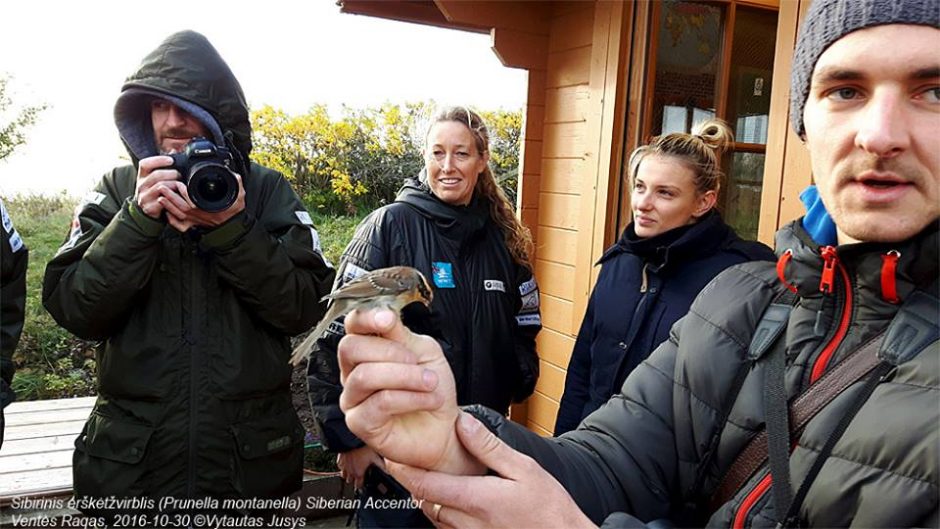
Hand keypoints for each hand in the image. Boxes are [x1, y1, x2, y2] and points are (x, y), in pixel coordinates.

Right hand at [134, 155, 179, 218]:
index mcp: (142, 176)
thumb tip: (173, 151)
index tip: (171, 160)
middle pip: (157, 175)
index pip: (145, 164)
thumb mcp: (155, 179)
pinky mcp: (150, 207)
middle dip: (172, 174)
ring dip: (174, 185)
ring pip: (161, 186)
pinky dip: (173, 197)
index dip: (158, 160)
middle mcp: (141, 186)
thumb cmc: (155, 193)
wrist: (147, 212)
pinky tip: (178, 196)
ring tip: (181, 185)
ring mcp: (144, 197)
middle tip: (180, 175)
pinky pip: (163, 200)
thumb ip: (162, 167)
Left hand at [157, 173, 245, 232]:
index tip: (179, 184)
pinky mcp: (193, 225)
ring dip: (167, 205)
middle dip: (170, 196)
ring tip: (160, 196)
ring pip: (178, 215)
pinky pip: (179, 225)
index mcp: (209, 207)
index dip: (184, 192)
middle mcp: (200, 215)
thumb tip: (234, 175)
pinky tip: (166, 212)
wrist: (234, 226)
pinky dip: (171, 220)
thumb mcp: (239, 195)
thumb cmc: (234, 211)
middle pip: (180, 207)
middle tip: (162, 186)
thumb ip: (236, 183)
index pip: (193, 201)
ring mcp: (195, 221)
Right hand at [336, 445, 385, 488]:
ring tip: (353, 471)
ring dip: (348, 474)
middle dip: (354, 480)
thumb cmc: (364, 447)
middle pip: (350, 481)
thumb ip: (382, 466)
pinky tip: (348, 462)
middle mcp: (350, 471)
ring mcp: (343, 465)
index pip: (358, 486)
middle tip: (359, 477)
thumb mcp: (376, 457)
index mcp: (358, 473)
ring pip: (343, 475)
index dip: (361, 486)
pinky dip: (343, 466)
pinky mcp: (339, 459)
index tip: (363, 484)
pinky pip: (340, 466)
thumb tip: (388, 472)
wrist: (352, 438)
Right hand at [338, 309, 478, 474]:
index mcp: (367, 349)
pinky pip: (379, 403)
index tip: (387, 320)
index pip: (352, 325)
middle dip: (391, 352)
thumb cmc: (432, 388)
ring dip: (406, 377)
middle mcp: (353, 372)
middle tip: (419, 363)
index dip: (366, 319)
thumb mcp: (424, 351)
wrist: (444, 426)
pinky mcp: (359, 423)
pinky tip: (429, 400)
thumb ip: (401, 334)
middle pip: (351, 348)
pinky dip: (410, 398)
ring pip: (365, 376)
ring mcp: (353, 398)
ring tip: (430, 383)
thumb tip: (384, 316)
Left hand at [387, 412, 595, 528]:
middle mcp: (467, 523)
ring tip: (425, 476)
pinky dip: (441, 512)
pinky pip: (447, 528)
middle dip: (413, 481)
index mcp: (476, 499)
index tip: (392, 456)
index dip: (404, 470)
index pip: (426, 485)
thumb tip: (463, 423)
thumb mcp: (524, 468)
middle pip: (424, 501)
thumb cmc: (549, 508)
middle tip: (404, 461)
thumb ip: (488, 447)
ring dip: (426, 497)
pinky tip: (450, 499)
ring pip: (433, 516)